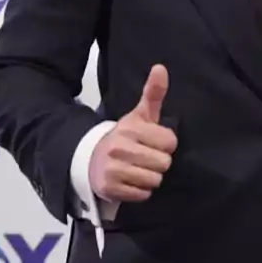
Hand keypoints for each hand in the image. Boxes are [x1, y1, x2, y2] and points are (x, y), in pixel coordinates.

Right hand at [88, 64, 177, 203]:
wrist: (91, 158)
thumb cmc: (124, 137)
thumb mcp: (139, 115)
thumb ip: (153, 93)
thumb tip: (161, 67)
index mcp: (131, 128)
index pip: (170, 142)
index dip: (165, 144)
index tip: (154, 142)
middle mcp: (121, 148)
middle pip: (164, 163)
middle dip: (158, 162)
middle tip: (145, 157)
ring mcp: (114, 169)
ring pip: (154, 180)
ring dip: (150, 177)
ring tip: (138, 169)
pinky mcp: (110, 189)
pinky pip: (143, 195)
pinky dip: (140, 191)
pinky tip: (131, 181)